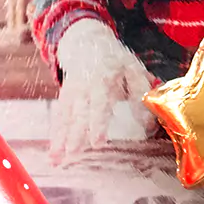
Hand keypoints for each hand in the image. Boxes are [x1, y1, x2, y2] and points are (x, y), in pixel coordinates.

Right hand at [50, 19, 156, 164]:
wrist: (86, 43)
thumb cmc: (117, 62)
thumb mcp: (134, 70)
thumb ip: (141, 94)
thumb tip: (149, 123)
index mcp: (107, 76)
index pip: (104, 101)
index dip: (101, 122)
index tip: (98, 142)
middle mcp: (86, 85)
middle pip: (83, 111)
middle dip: (81, 132)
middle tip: (80, 152)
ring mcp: (73, 91)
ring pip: (67, 117)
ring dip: (62, 139)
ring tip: (59, 160)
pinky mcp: (64, 98)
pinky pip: (59, 119)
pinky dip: (56, 137)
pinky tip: (54, 156)